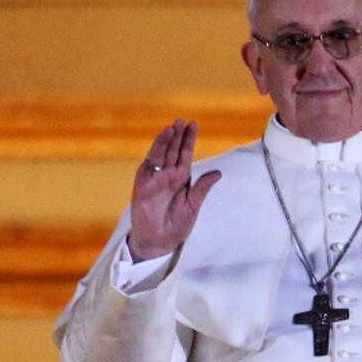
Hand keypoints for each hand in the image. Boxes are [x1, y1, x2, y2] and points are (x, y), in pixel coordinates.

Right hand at [128, 119, 220, 261]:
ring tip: (173, 126)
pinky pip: (149, 164)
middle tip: (182, 120)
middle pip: (173, 150)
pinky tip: (161, 141)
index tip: (193, 124)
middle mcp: (168, 175)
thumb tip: (219, 172)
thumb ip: (203, 188)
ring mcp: (155, 178)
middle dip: (178, 135)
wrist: (159, 241)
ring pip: (161, 154)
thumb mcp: (193, 206)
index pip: (185, 154)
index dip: (189, 139)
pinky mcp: (143, 184)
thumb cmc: (176, 226)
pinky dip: (155, 151)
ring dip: (166, 140)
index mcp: (181, 178)